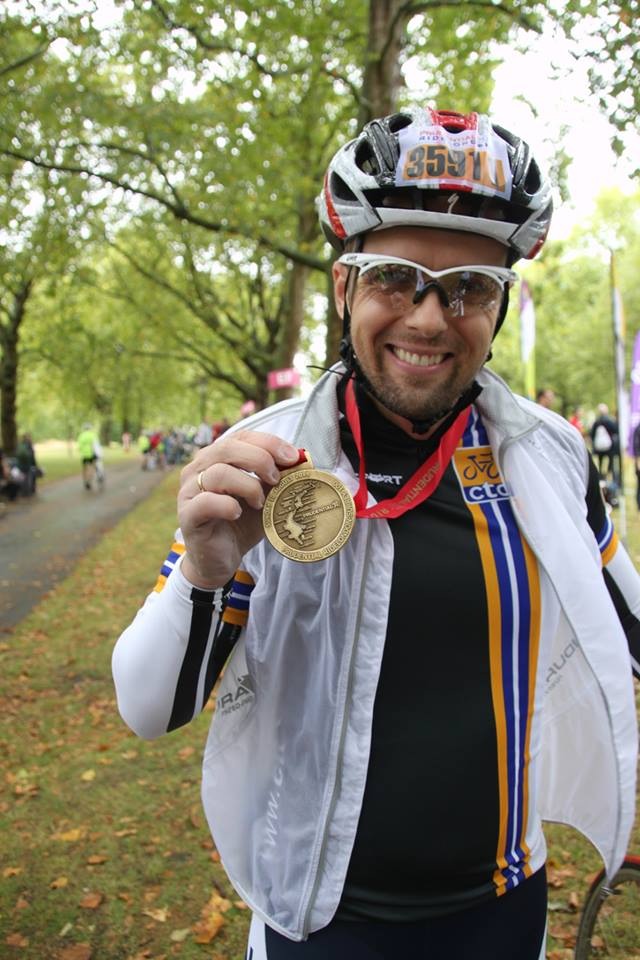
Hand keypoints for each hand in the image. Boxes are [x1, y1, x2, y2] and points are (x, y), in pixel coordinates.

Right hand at [178, 431, 299, 587]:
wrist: (220, 559)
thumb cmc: (241, 523)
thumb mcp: (264, 496)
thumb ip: (277, 477)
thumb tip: (302, 458)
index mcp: (217, 457)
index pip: (241, 436)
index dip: (268, 443)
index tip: (292, 457)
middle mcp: (198, 468)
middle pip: (227, 448)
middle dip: (260, 460)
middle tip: (276, 480)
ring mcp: (189, 491)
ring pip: (218, 473)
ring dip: (247, 486)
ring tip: (260, 503)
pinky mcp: (187, 514)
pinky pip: (206, 501)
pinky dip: (227, 505)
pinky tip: (237, 514)